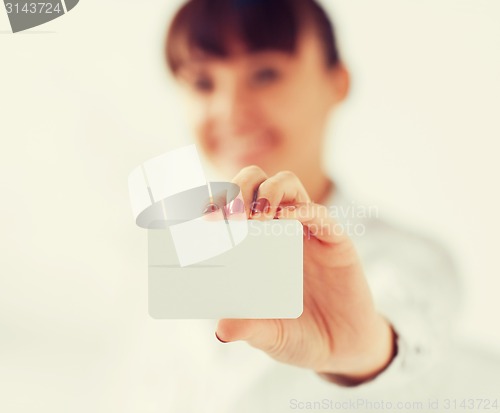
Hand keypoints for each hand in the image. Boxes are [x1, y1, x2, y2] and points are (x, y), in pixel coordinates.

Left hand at [215, 166, 396, 384]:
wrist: (342, 347)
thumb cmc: (299, 335)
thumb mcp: (269, 334)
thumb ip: (249, 328)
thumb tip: (220, 329)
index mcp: (255, 245)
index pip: (232, 206)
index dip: (216, 203)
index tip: (202, 216)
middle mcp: (278, 230)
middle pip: (255, 183)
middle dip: (237, 189)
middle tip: (228, 217)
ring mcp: (306, 230)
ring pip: (286, 184)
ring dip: (266, 191)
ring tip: (253, 217)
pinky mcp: (334, 238)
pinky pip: (318, 213)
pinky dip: (301, 210)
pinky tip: (286, 220)